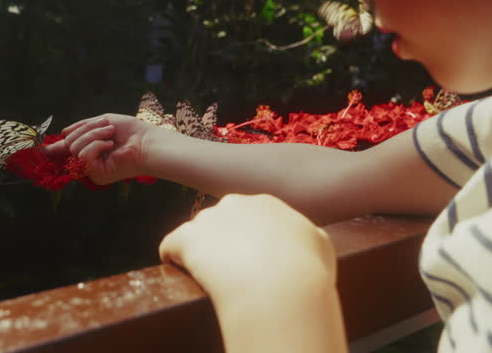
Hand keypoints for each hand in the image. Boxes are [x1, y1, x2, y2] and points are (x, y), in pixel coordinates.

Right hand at [42, 114, 157, 183]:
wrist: (146, 141)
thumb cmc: (129, 131)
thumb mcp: (101, 123)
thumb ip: (81, 128)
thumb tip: (61, 135)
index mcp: (90, 148)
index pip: (68, 148)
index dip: (56, 148)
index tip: (43, 150)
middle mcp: (89, 160)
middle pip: (70, 143)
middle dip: (86, 130)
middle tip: (106, 127)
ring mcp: (93, 169)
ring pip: (76, 148)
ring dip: (93, 135)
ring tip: (110, 135)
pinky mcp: (97, 175)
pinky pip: (84, 156)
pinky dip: (96, 145)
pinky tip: (109, 145)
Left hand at [159, 194, 343, 351]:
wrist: (280, 287)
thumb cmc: (306, 271)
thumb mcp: (321, 246)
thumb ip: (307, 236)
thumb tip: (305, 237)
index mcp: (267, 204)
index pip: (251, 216)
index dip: (250, 238)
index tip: (252, 258)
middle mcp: (235, 204)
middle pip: (222, 220)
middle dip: (224, 241)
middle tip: (232, 269)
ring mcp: (208, 220)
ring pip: (198, 232)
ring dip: (200, 250)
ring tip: (208, 275)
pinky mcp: (185, 238)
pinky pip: (171, 245)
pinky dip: (172, 256)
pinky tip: (174, 267)